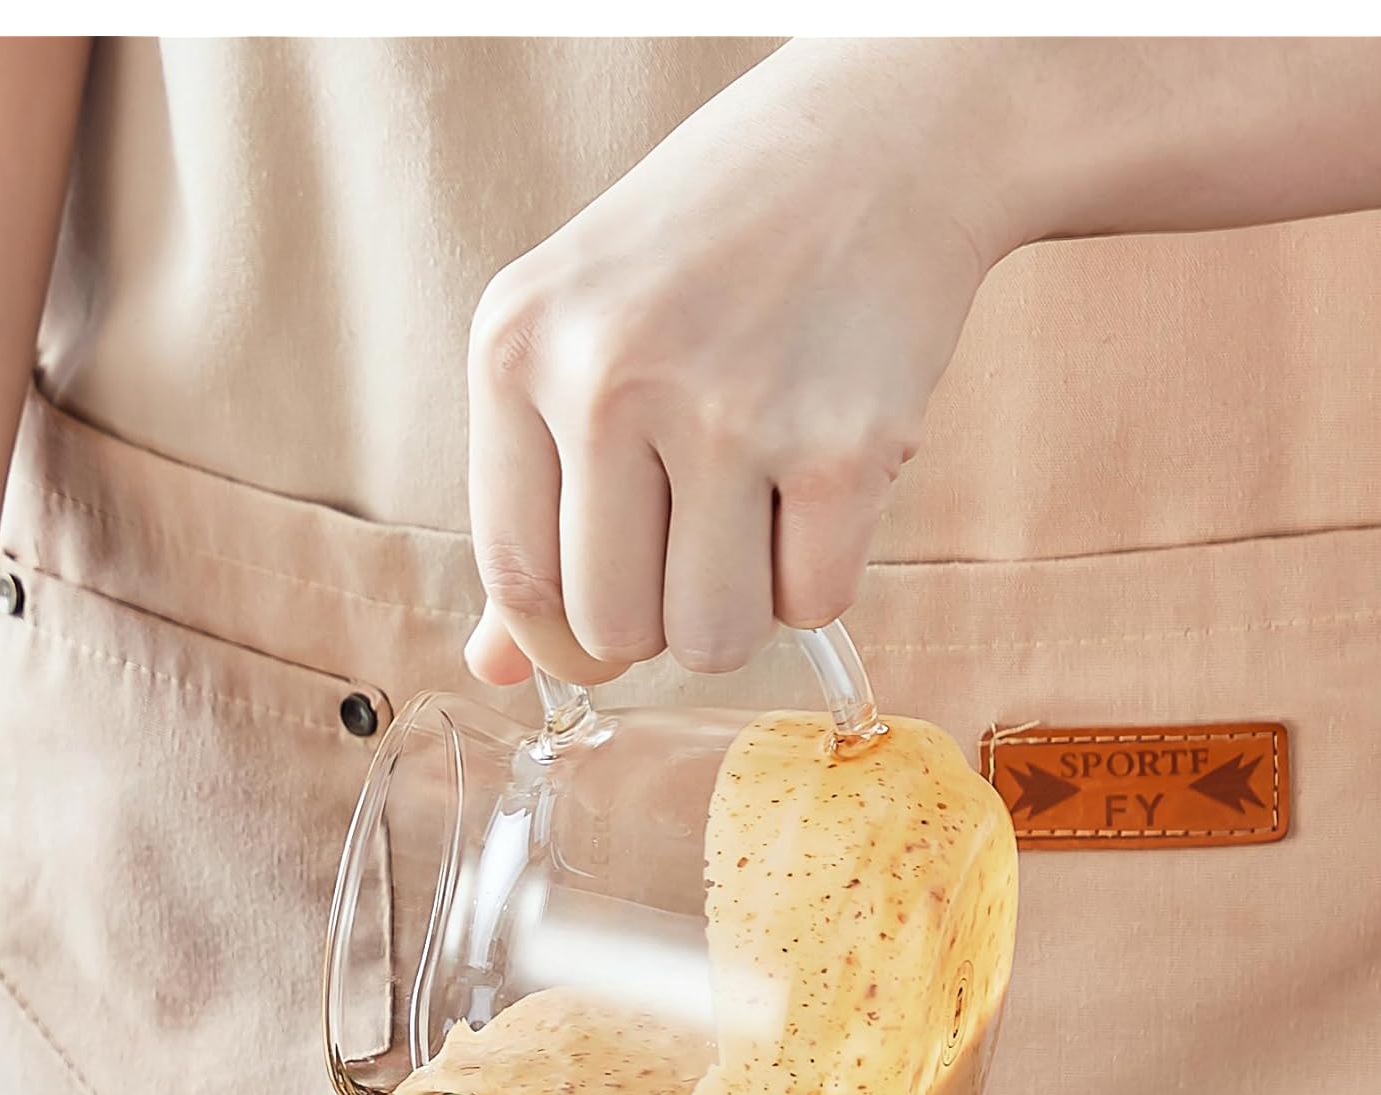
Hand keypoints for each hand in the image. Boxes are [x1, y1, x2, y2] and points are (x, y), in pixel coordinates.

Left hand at [462, 46, 1017, 687]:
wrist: (885, 140)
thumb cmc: (712, 248)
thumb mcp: (575, 332)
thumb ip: (528, 499)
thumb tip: (495, 668)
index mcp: (513, 349)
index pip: (514, 576)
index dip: (559, 634)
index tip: (601, 619)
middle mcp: (605, 379)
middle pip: (609, 626)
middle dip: (655, 618)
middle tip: (693, 546)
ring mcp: (727, 411)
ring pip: (708, 637)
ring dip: (736, 611)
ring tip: (752, 524)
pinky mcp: (845, 442)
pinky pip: (810, 605)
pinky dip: (816, 581)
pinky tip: (817, 497)